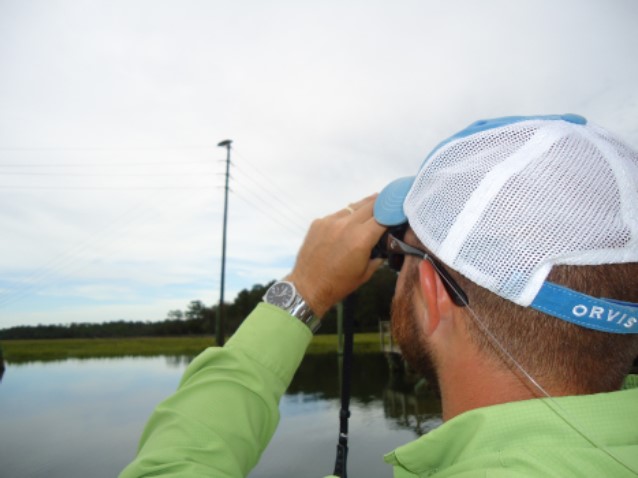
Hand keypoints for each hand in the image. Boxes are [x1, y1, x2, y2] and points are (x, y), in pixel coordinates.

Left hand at [286, 194, 385, 317]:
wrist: (308, 286)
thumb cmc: (340, 283)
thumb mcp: (367, 272)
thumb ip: (379, 253)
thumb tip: (386, 242)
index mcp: (362, 238)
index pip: (385, 215)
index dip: (394, 212)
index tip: (400, 210)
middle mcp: (347, 224)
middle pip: (370, 204)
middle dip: (382, 204)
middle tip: (389, 203)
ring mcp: (330, 221)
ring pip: (353, 206)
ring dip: (363, 208)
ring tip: (370, 211)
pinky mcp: (318, 222)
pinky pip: (338, 214)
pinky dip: (346, 217)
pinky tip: (347, 226)